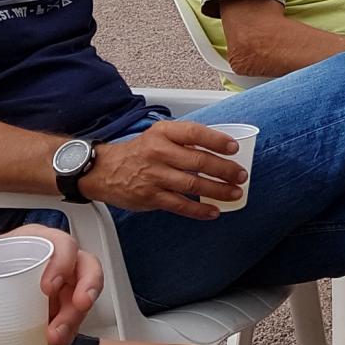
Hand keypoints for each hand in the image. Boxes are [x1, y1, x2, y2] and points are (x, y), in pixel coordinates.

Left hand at [0, 226, 101, 344]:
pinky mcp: (61, 308)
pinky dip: (59, 343)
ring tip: (51, 343)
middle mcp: (60, 262)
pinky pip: (69, 324)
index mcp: (41, 242)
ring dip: (72, 325)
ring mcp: (65, 286)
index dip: (64, 264)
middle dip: (85, 294)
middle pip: (88, 272)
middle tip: (68, 316)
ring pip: (82, 302)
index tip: (48, 287)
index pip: (64, 246)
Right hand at [79, 120, 249, 218]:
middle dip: (224, 169)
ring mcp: (154, 176)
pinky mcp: (150, 197)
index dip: (216, 140)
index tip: (233, 148)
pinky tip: (213, 211)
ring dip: (218, 190)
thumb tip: (219, 148)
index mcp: (163, 133)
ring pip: (192, 184)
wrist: (104, 170)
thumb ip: (185, 140)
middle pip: (198, 161)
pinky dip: (199, 209)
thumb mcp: (159, 135)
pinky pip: (180, 204)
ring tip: (234, 193)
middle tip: (241, 175)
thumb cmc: (139, 152)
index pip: (194, 133)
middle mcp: (158, 152)